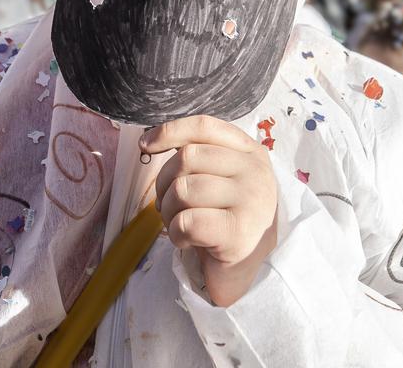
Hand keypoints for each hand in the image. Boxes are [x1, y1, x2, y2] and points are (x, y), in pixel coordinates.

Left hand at [142, 115, 277, 306]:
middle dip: (165, 183)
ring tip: (179, 225)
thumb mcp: (219, 181)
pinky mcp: (239, 233)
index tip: (146, 145)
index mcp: (251, 153)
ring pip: (183, 189)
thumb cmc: (225, 223)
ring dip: (168, 212)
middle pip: (187, 157)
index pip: (205, 127)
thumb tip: (149, 139)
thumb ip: (199, 157)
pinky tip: (187, 242)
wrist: (246, 274)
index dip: (170, 131)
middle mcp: (256, 172)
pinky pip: (187, 221)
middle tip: (168, 207)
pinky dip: (176, 234)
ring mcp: (251, 201)